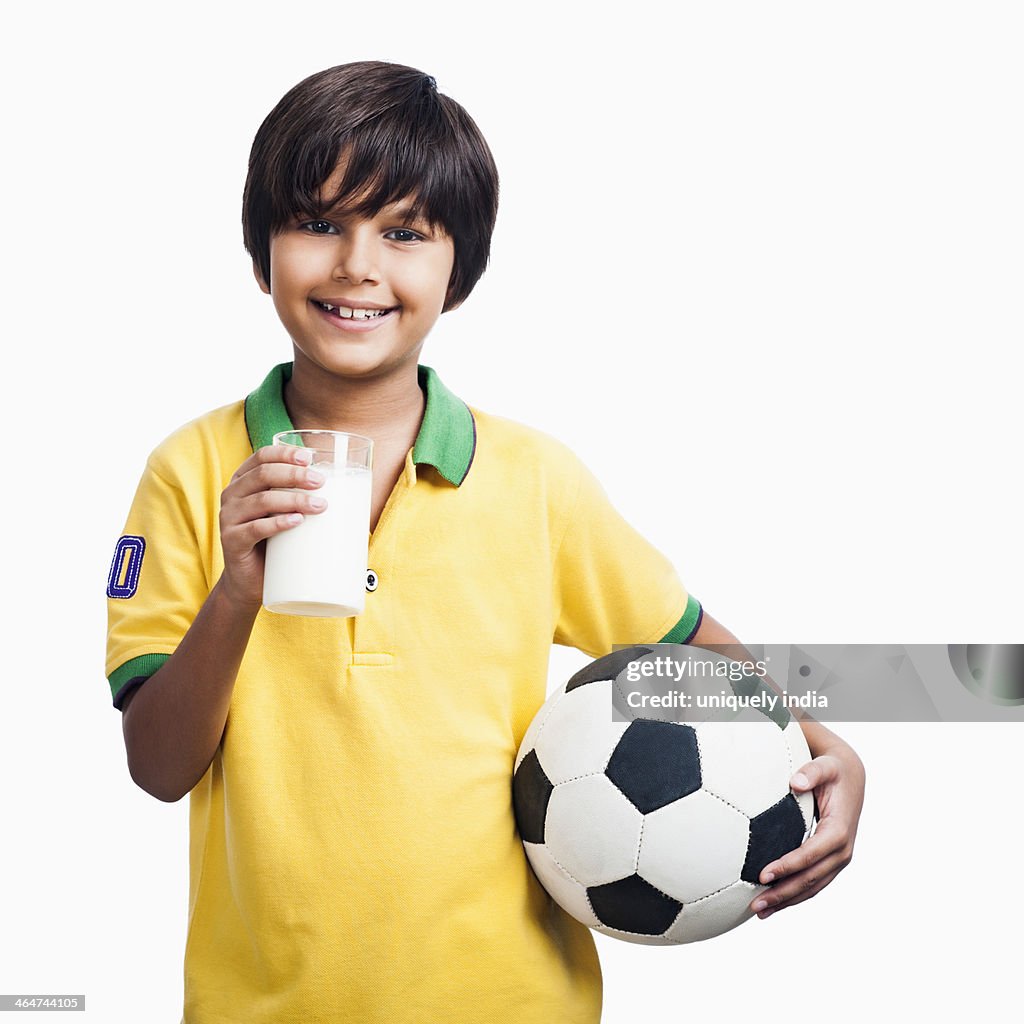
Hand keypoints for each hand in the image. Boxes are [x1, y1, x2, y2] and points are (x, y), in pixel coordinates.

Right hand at [218, 444, 327, 608]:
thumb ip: (301, 497)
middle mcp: (232, 495)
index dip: (284, 454)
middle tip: (321, 483)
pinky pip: (255, 528)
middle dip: (295, 475)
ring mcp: (228, 518)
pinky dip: (278, 523)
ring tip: (320, 506)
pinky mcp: (232, 541)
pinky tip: (296, 521)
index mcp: (244, 481)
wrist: (251, 580)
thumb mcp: (285, 513)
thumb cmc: (275, 541)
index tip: (309, 458)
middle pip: (264, 475)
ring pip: (262, 500)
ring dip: (294, 499)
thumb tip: (351, 491)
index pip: (262, 457)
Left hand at [750, 738, 864, 917]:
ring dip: (787, 901)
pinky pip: (813, 883)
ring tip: (759, 911)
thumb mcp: (825, 766)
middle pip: (811, 879)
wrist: (851, 778)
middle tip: (755, 904)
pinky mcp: (832, 862)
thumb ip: (811, 771)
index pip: (811, 854)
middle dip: (783, 893)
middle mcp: (842, 850)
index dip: (788, 866)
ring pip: (812, 887)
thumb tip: (795, 781)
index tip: (763, 874)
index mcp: (839, 830)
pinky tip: (773, 903)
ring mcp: (839, 859)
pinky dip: (794, 895)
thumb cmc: (832, 770)